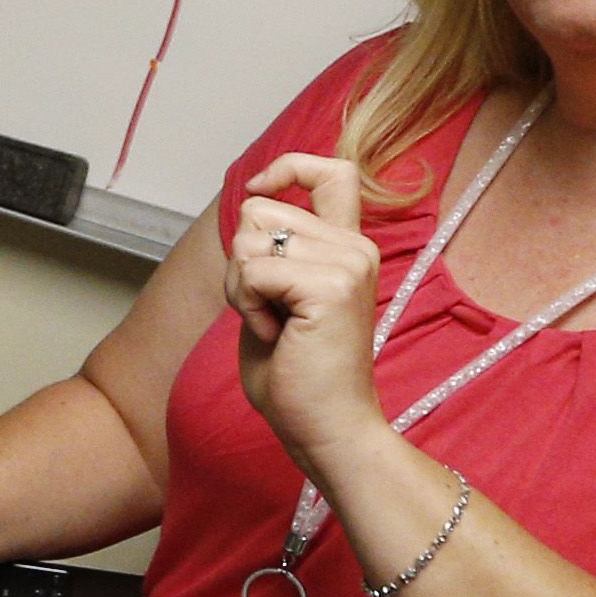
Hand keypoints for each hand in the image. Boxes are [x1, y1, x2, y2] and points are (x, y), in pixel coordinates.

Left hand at [227, 152, 393, 471]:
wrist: (327, 429)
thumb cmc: (297, 376)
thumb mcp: (279, 298)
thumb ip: (273, 253)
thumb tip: (249, 204)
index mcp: (347, 248)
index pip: (332, 171)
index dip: (288, 167)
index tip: (260, 189)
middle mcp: (355, 247)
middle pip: (258, 209)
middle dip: (241, 261)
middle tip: (268, 310)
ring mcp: (347, 263)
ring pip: (249, 239)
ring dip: (241, 287)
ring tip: (274, 326)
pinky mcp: (331, 286)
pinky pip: (253, 270)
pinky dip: (247, 306)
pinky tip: (275, 336)